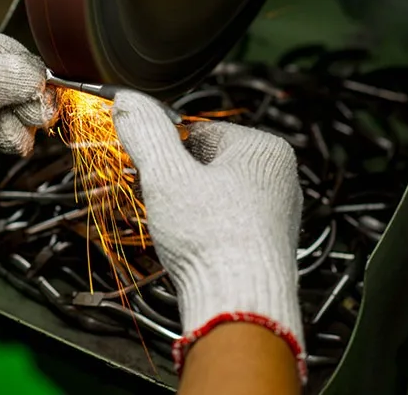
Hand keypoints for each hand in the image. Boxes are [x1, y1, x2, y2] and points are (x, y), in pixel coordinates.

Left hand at [0, 19, 53, 219]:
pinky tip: (5, 144)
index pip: (12, 53)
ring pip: (2, 100)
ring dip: (16, 122)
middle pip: (10, 77)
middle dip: (26, 104)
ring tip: (14, 144)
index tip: (44, 111)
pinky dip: (1, 132)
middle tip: (31, 129)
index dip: (33, 82)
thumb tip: (36, 77)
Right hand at [112, 91, 304, 373]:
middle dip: (174, 182)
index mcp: (264, 149)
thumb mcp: (166, 174)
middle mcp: (279, 178)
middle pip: (206, 165)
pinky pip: (226, 225)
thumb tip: (128, 101)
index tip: (147, 170)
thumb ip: (146, 133)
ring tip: (176, 229)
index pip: (199, 132)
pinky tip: (193, 248)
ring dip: (186, 208)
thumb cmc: (212, 238)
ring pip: (214, 197)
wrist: (240, 305)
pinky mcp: (267, 246)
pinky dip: (204, 232)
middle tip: (159, 202)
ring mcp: (276, 214)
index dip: (165, 153)